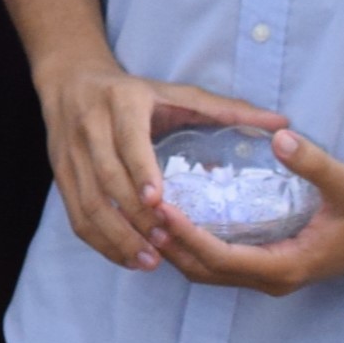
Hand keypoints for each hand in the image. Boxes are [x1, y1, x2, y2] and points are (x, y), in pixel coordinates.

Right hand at [30, 48, 279, 272]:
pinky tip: (126, 258)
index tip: (159, 202)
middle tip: (165, 245)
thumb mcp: (177, 93)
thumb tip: (283, 124)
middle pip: (107, 179)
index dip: (141, 172)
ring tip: (149, 261)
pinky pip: (76, 215)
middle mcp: (91, 127)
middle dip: (134, 217)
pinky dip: (99, 241)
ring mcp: (70, 153)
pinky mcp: (60, 173)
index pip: (128, 142)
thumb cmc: (136, 92)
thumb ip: (226, 110)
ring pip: (88, 203)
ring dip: (117, 236)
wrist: (71, 81)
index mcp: (122, 103)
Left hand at [146, 125, 343, 292]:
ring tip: (149, 213)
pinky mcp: (273, 267)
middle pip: (205, 271)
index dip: (187, 234)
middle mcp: (274, 279)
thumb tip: (280, 137)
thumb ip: (313, 161)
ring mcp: (273, 276)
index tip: (161, 208)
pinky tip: (180, 217)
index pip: (220, 257)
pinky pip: (223, 263)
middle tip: (141, 209)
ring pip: (210, 272)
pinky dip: (197, 246)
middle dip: (171, 245)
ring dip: (179, 248)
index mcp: (287, 266)